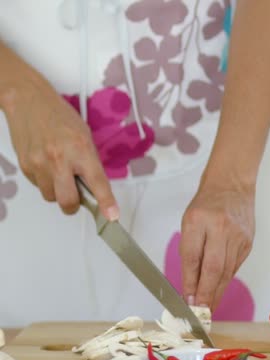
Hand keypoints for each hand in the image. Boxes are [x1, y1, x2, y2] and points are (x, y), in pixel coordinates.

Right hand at [0, 72, 117, 219]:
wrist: (29, 101)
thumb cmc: (60, 117)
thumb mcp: (85, 137)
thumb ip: (91, 164)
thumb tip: (95, 189)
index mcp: (81, 150)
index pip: (97, 183)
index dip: (106, 202)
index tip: (111, 215)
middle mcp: (59, 158)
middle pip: (68, 201)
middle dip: (74, 205)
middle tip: (77, 198)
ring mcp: (39, 163)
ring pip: (51, 197)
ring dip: (58, 192)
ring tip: (60, 173)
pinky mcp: (25, 166)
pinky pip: (39, 187)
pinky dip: (46, 182)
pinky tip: (47, 165)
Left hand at [180, 182, 254, 310]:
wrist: (232, 185)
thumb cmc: (206, 204)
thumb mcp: (189, 222)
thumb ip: (190, 251)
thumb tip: (191, 284)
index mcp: (199, 220)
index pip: (192, 258)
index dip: (190, 283)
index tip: (187, 301)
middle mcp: (221, 228)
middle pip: (213, 269)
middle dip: (207, 294)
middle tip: (200, 314)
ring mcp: (238, 236)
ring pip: (227, 272)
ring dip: (217, 292)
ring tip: (208, 308)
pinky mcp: (248, 242)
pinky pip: (235, 266)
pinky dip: (225, 279)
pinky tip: (219, 289)